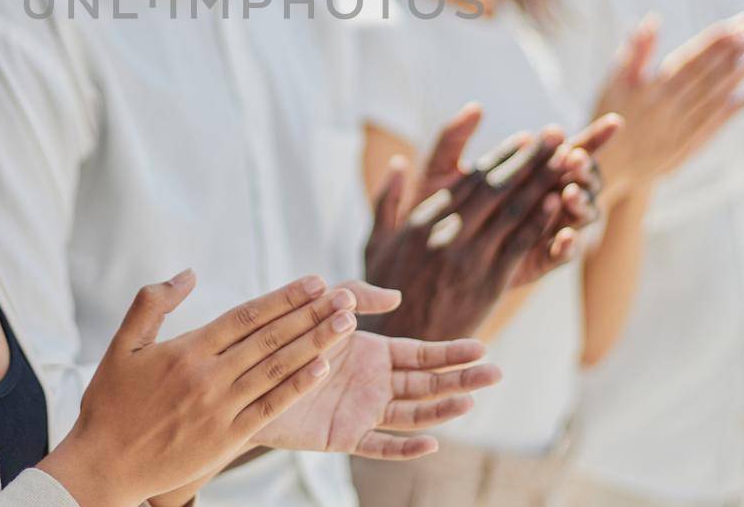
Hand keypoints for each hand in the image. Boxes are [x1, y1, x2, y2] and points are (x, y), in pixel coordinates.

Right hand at [39, 272, 354, 506]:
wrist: (103, 465)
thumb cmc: (109, 403)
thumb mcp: (121, 345)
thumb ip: (152, 303)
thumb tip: (188, 274)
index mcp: (186, 349)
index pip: (246, 315)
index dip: (284, 298)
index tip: (314, 282)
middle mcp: (208, 375)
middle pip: (270, 338)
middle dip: (311, 315)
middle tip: (346, 297)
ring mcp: (219, 407)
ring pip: (276, 369)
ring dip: (314, 345)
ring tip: (345, 326)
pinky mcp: (226, 438)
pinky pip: (269, 407)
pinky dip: (296, 388)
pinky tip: (322, 370)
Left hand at [256, 283, 499, 459]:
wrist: (248, 373)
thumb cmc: (286, 337)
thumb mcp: (323, 307)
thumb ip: (356, 296)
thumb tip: (398, 298)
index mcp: (375, 354)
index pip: (423, 355)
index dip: (452, 353)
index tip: (482, 348)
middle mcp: (375, 384)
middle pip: (427, 383)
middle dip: (461, 378)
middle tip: (496, 373)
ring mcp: (362, 411)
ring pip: (411, 413)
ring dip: (441, 409)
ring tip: (470, 401)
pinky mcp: (343, 435)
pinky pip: (379, 445)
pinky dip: (405, 447)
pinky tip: (430, 444)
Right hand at [362, 113, 615, 339]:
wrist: (399, 339)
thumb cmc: (386, 291)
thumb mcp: (376, 242)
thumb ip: (386, 200)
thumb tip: (398, 164)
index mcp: (423, 220)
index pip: (471, 180)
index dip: (502, 156)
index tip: (526, 138)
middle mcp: (447, 233)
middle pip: (496, 187)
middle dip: (529, 159)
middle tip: (555, 136)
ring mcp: (469, 257)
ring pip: (512, 211)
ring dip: (543, 182)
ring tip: (568, 160)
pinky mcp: (487, 282)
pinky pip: (518, 245)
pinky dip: (539, 221)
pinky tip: (558, 202)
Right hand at [592, 13, 743, 201]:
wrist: (607, 168)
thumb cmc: (607, 117)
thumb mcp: (612, 82)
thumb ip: (634, 53)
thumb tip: (651, 22)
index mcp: (654, 88)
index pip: (692, 58)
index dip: (717, 40)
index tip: (740, 23)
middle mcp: (672, 106)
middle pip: (712, 72)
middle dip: (739, 48)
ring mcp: (684, 126)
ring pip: (720, 94)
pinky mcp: (690, 143)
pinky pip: (719, 122)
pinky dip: (738, 107)